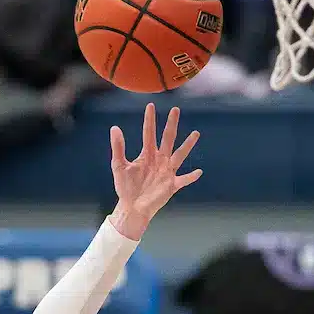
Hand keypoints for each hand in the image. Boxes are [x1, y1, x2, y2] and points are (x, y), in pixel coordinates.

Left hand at [108, 103, 201, 238]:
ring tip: (195, 133)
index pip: (149, 134)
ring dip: (187, 145)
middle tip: (175, 110)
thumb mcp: (119, 166)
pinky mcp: (171, 185)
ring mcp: (167, 172)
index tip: (150, 106)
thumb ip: (118, 147)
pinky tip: (199, 171)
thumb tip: (114, 127)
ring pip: (179, 155)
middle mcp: (159, 160)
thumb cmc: (125, 187)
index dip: (149, 120)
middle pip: (167, 139)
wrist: (132, 207)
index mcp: (147, 155)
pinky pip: (184, 180)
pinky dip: (191, 177)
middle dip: (171, 125)